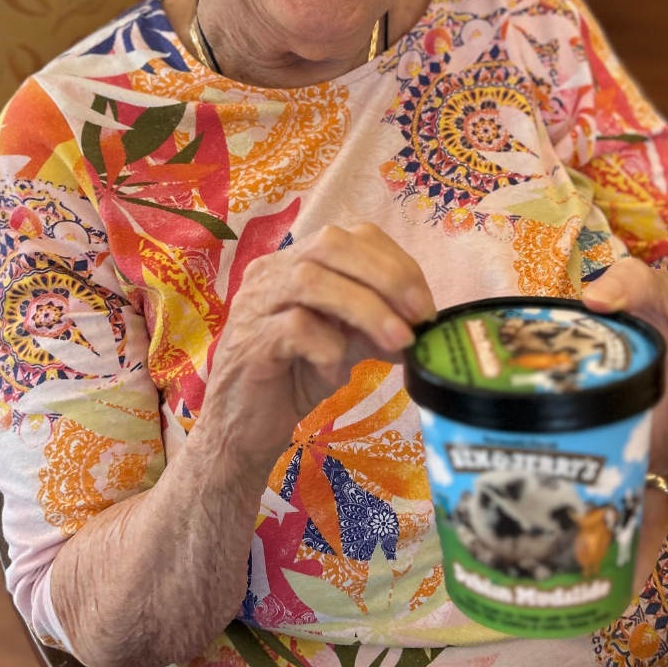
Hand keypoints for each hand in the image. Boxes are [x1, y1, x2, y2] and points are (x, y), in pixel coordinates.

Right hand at [205, 223, 434, 482]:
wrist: (243, 430)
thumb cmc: (292, 380)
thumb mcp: (344, 345)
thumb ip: (374, 326)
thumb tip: (421, 322)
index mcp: (294, 262)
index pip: (350, 236)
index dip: (395, 263)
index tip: (424, 306)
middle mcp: (270, 272)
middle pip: (330, 243)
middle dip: (386, 277)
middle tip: (418, 318)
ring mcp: (255, 304)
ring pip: (312, 280)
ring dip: (367, 310)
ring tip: (396, 344)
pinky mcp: (250, 342)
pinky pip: (296, 327)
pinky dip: (329, 348)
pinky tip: (336, 375)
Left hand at [581, 257, 667, 641]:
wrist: (651, 314)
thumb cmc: (654, 302)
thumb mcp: (646, 286)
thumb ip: (625, 284)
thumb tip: (595, 294)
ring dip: (662, 571)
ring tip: (631, 616)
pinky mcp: (641, 464)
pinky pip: (637, 510)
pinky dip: (622, 543)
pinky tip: (599, 579)